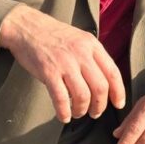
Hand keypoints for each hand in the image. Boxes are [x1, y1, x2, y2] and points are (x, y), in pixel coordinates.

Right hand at [0, 4, 125, 122]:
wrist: (26, 27)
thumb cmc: (53, 35)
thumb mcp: (79, 38)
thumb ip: (92, 56)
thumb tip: (104, 81)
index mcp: (91, 45)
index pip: (113, 72)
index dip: (118, 92)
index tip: (118, 104)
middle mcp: (81, 53)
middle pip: (100, 87)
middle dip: (99, 106)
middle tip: (94, 113)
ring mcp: (65, 63)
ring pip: (83, 95)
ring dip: (82, 110)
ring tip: (77, 113)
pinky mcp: (48, 72)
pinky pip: (61, 98)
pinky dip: (64, 112)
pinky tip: (63, 116)